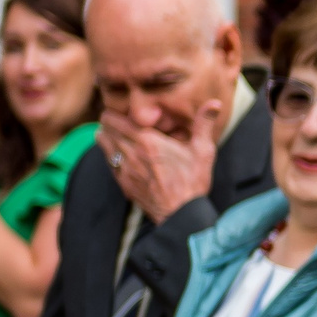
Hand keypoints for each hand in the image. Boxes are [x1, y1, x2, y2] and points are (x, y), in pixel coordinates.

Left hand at [102, 101, 221, 224]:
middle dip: (109, 122)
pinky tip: (119, 153)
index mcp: (148, 141)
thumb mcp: (202, 151)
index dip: (115, 112)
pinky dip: (110, 154)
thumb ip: (203, 124)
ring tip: (115, 133)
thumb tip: (214, 102)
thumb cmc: (193, 182)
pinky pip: (108, 161)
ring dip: (106, 136)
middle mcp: (131, 153)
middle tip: (118, 119)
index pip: (115, 119)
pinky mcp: (123, 183)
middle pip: (105, 128)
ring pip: (102, 143)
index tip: (122, 110)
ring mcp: (125, 169)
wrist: (181, 214)